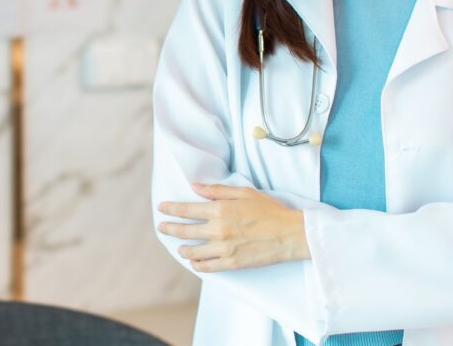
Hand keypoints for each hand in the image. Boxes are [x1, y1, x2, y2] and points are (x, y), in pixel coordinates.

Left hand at [157, 182, 309, 271]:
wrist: (290, 234)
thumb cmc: (270, 210)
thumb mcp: (244, 192)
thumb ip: (216, 190)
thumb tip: (195, 186)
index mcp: (220, 209)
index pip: (187, 209)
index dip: (171, 209)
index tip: (162, 209)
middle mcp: (218, 229)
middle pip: (185, 230)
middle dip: (170, 228)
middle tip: (162, 227)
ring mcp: (224, 248)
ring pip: (193, 251)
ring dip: (182, 248)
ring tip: (179, 246)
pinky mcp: (232, 263)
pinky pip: (207, 266)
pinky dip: (197, 264)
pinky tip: (194, 261)